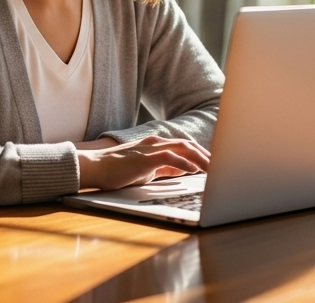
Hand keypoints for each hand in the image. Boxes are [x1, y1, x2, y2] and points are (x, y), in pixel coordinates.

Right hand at [77, 135, 210, 190]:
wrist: (94, 168)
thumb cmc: (116, 171)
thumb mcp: (145, 169)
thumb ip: (163, 168)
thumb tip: (181, 170)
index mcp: (156, 145)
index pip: (184, 147)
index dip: (201, 154)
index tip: (214, 164)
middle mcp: (155, 143)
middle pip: (188, 145)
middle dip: (206, 155)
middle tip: (220, 166)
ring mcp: (150, 149)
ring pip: (183, 149)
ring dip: (200, 159)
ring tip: (213, 169)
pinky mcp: (145, 158)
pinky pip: (169, 158)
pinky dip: (184, 164)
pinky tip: (194, 171)